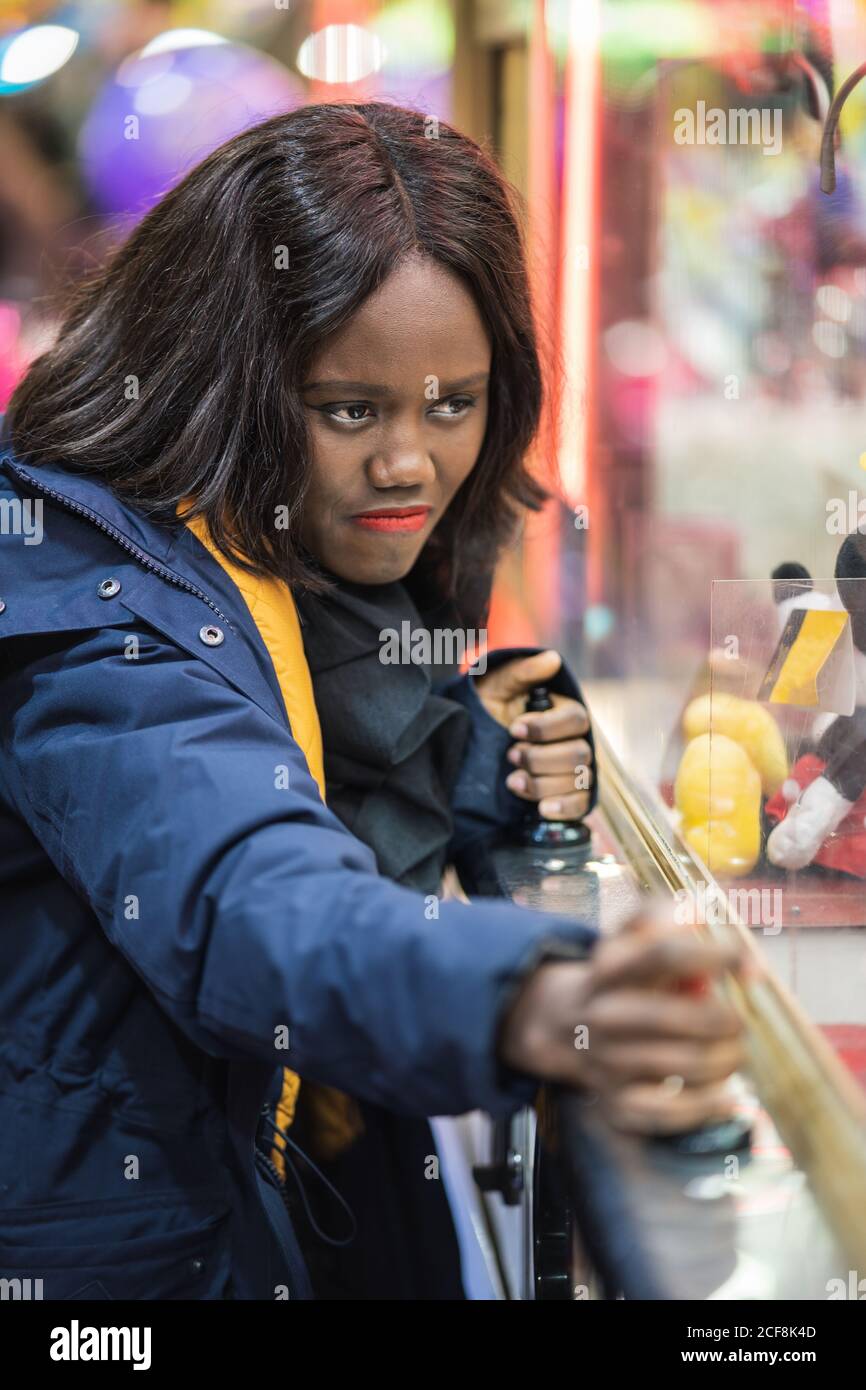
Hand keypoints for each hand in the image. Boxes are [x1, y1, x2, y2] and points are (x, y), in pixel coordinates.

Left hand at [474, 649, 592, 820]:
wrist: (474, 747)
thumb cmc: (490, 711)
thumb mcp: (496, 688)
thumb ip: (521, 673)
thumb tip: (551, 659)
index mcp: (564, 713)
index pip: (575, 719)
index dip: (546, 727)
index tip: (514, 728)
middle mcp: (576, 741)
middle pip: (578, 754)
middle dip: (540, 758)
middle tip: (511, 755)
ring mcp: (576, 771)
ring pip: (578, 780)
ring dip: (543, 783)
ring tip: (512, 781)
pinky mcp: (570, 797)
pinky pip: (581, 805)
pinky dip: (563, 807)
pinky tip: (542, 808)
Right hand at [498, 906, 748, 1134]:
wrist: (566, 1025)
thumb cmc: (623, 978)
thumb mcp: (631, 935)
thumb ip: (665, 916)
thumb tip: (700, 916)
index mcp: (609, 967)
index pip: (664, 953)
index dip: (713, 956)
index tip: (749, 965)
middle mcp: (603, 1014)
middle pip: (673, 1016)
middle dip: (722, 1021)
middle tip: (738, 1022)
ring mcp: (606, 1061)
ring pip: (680, 1065)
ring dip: (724, 1060)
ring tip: (733, 1052)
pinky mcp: (615, 1102)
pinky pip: (668, 1114)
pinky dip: (706, 1107)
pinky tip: (726, 1097)